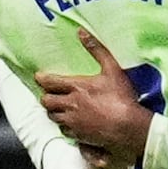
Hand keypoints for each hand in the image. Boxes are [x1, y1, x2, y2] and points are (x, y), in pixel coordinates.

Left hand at [38, 28, 151, 161]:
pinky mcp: (79, 136)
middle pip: (47, 102)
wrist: (129, 127)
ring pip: (53, 117)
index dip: (42, 79)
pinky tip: (70, 124)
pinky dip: (64, 126)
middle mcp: (70, 105)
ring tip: (58, 109)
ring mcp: (73, 122)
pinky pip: (64, 131)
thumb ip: (96, 50)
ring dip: (54, 112)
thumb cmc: (122, 97)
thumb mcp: (112, 69)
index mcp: (76, 87)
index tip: (39, 77)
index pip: (50, 82)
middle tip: (49, 95)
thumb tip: (81, 32)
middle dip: (46, 97)